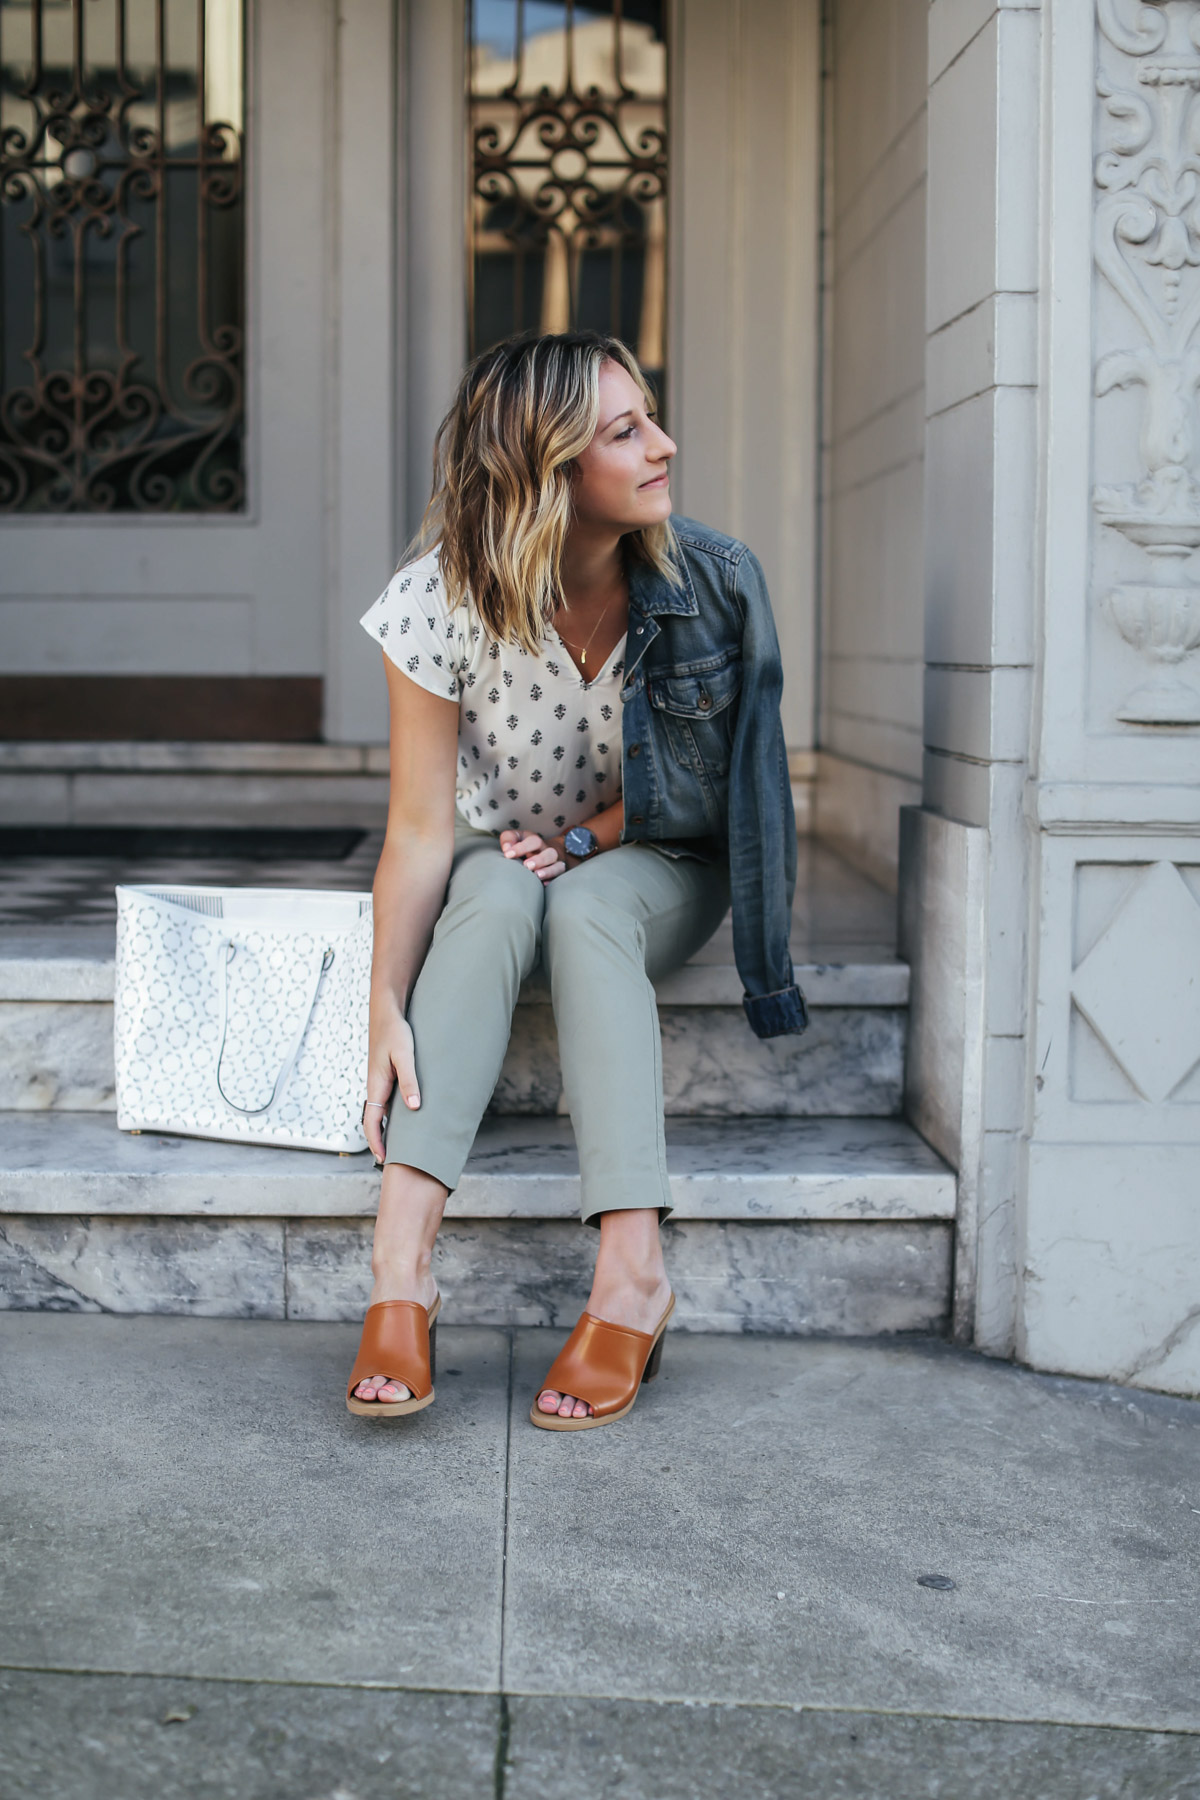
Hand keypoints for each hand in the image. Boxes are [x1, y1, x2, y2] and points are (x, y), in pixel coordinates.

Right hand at [363, 1007, 420, 1161]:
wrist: (387, 1011)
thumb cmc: (396, 1031)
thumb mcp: (405, 1056)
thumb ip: (410, 1080)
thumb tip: (413, 1107)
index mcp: (376, 1086)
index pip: (371, 1122)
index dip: (376, 1142)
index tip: (384, 1159)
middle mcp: (376, 1087)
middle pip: (374, 1121)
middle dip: (381, 1141)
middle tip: (394, 1160)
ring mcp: (380, 1081)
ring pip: (381, 1111)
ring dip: (387, 1128)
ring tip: (402, 1144)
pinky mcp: (387, 1075)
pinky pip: (387, 1100)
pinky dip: (392, 1114)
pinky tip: (408, 1116)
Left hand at [499, 828, 568, 882]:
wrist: (540, 851)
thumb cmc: (521, 846)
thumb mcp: (515, 838)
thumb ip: (508, 839)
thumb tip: (506, 849)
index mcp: (535, 841)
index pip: (533, 841)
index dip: (521, 847)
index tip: (508, 855)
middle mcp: (547, 851)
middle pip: (550, 852)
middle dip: (539, 860)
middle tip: (527, 866)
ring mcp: (553, 863)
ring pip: (558, 865)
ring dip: (548, 871)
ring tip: (537, 875)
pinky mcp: (556, 873)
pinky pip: (559, 876)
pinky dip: (552, 880)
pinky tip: (543, 884)